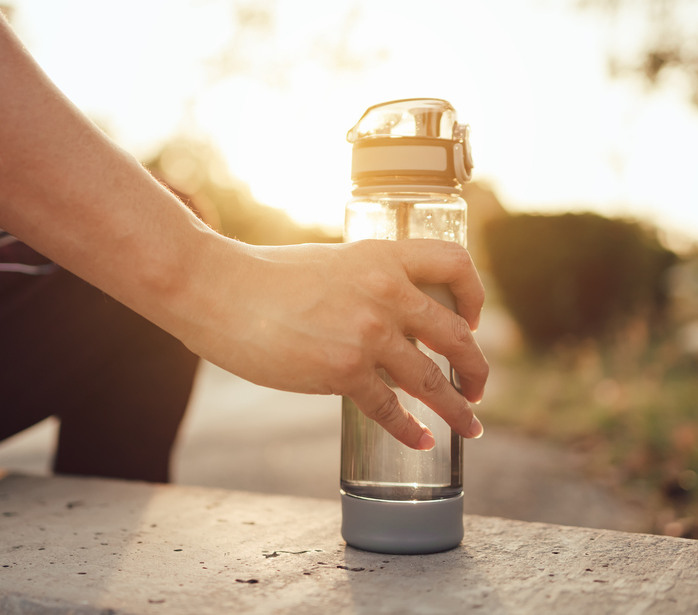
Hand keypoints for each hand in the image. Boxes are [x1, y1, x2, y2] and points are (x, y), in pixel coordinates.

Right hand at [180, 237, 487, 449]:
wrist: (218, 290)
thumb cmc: (263, 276)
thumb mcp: (330, 262)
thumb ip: (365, 283)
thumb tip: (388, 316)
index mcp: (382, 256)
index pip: (455, 265)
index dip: (474, 296)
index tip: (472, 321)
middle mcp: (385, 292)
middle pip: (457, 334)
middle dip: (477, 368)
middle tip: (479, 387)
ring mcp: (366, 333)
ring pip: (433, 380)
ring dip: (459, 408)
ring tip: (470, 427)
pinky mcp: (343, 370)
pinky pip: (391, 409)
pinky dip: (411, 430)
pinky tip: (421, 440)